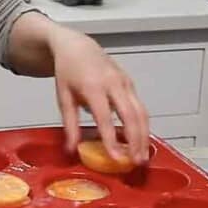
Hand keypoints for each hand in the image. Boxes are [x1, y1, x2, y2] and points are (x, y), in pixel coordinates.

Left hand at [51, 31, 149, 164]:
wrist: (77, 46)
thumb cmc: (68, 72)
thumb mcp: (63, 97)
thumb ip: (69, 124)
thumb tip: (71, 150)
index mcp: (93, 86)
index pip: (105, 117)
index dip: (111, 138)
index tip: (116, 158)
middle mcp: (113, 83)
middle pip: (131, 114)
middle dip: (136, 139)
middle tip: (137, 161)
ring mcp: (125, 82)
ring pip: (141, 111)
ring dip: (144, 135)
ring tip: (142, 157)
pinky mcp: (130, 83)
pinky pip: (140, 106)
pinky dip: (143, 125)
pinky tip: (141, 141)